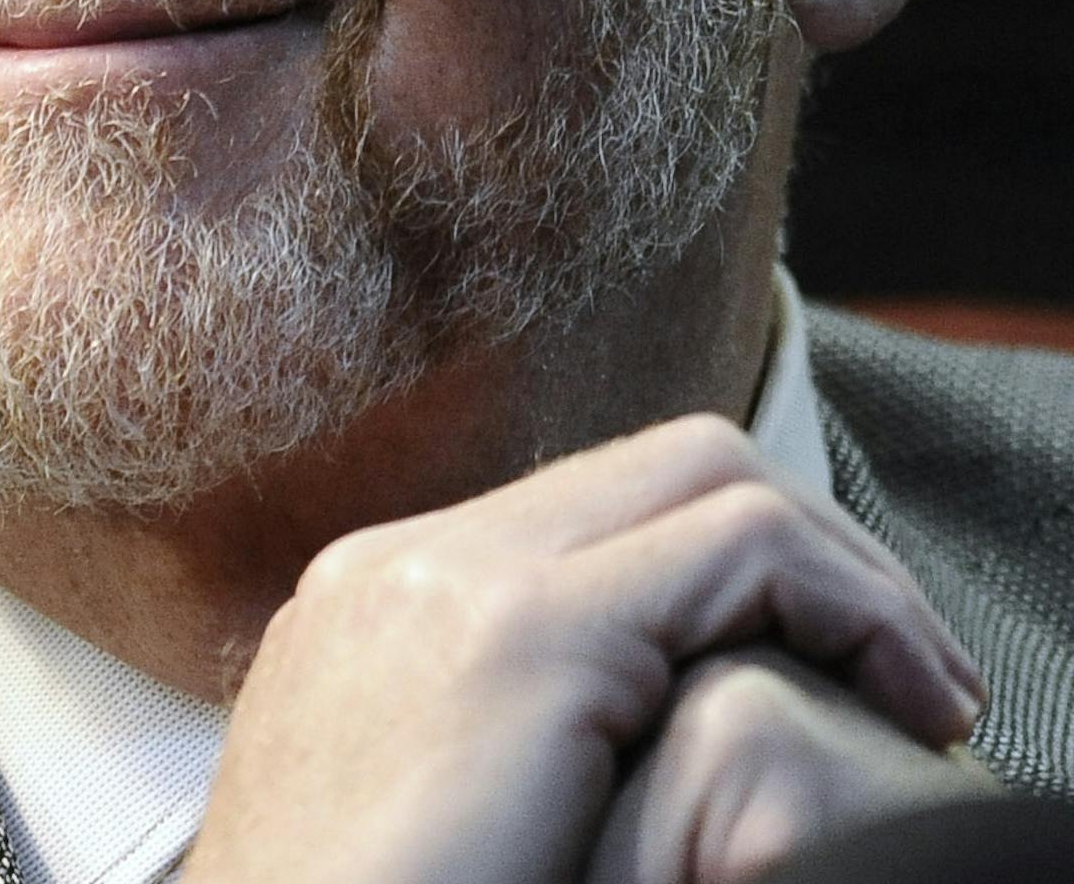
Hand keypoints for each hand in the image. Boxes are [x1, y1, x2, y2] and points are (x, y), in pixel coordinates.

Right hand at [182, 415, 985, 883]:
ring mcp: (449, 580)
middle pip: (653, 467)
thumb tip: (618, 753)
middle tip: (903, 659)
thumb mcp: (421, 828)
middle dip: (806, 543)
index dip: (729, 566)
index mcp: (369, 605)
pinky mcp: (520, 638)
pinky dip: (848, 602)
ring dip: (847, 569)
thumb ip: (488, 753)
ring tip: (928, 681)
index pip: (585, 513)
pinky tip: (909, 692)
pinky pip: (740, 549)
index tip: (821, 665)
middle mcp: (401, 564)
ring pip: (706, 472)